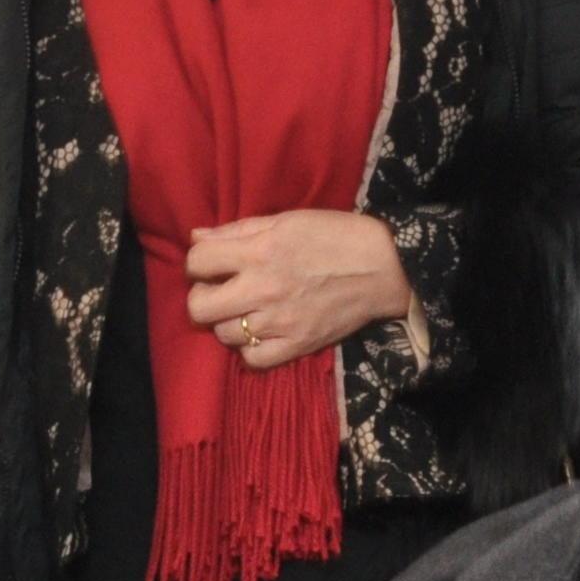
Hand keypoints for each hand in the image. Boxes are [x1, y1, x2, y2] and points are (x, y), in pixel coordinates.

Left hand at [184, 212, 410, 373]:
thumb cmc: (333, 236)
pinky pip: (252, 359)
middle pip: (199, 307)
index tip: (211, 264)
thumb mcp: (285, 221)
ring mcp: (279, 321)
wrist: (384, 267)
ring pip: (223, 334)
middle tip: (220, 292)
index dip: (198, 262)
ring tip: (247, 310)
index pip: (197, 261)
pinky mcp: (297, 345)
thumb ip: (237, 230)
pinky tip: (261, 333)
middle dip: (202, 297)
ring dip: (229, 322)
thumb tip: (195, 236)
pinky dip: (250, 348)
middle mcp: (263, 288)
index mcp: (259, 251)